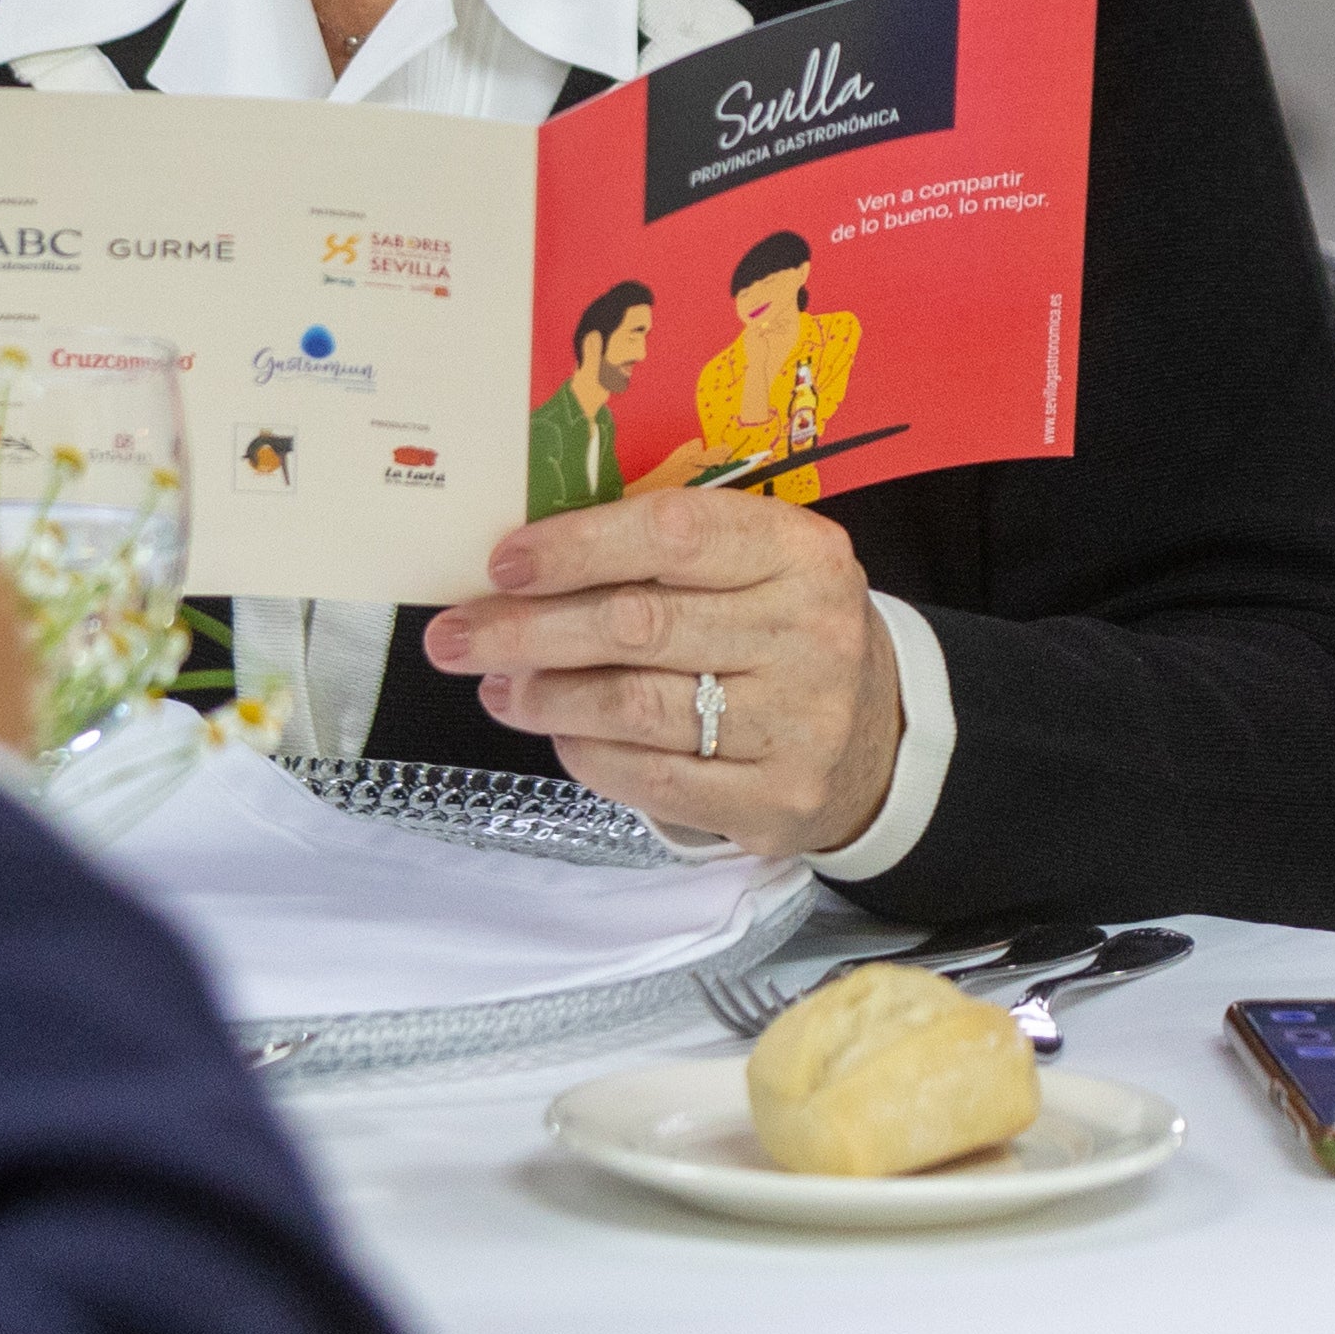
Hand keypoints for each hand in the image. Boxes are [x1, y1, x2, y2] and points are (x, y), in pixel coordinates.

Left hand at [426, 486, 901, 856]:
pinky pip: (655, 780)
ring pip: (635, 707)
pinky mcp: (778, 800)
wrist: (878, 737)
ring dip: (546, 696)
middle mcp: (809, 633)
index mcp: (801, 551)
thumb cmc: (781, 631)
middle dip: (528, 630)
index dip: (576, 547)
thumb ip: (661, 553)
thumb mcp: (754, 566)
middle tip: (456, 635)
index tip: (503, 563)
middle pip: (638, 625)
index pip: (673, 534)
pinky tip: (559, 734)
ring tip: (498, 686)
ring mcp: (799, 723)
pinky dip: (590, 755)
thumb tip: (522, 565)